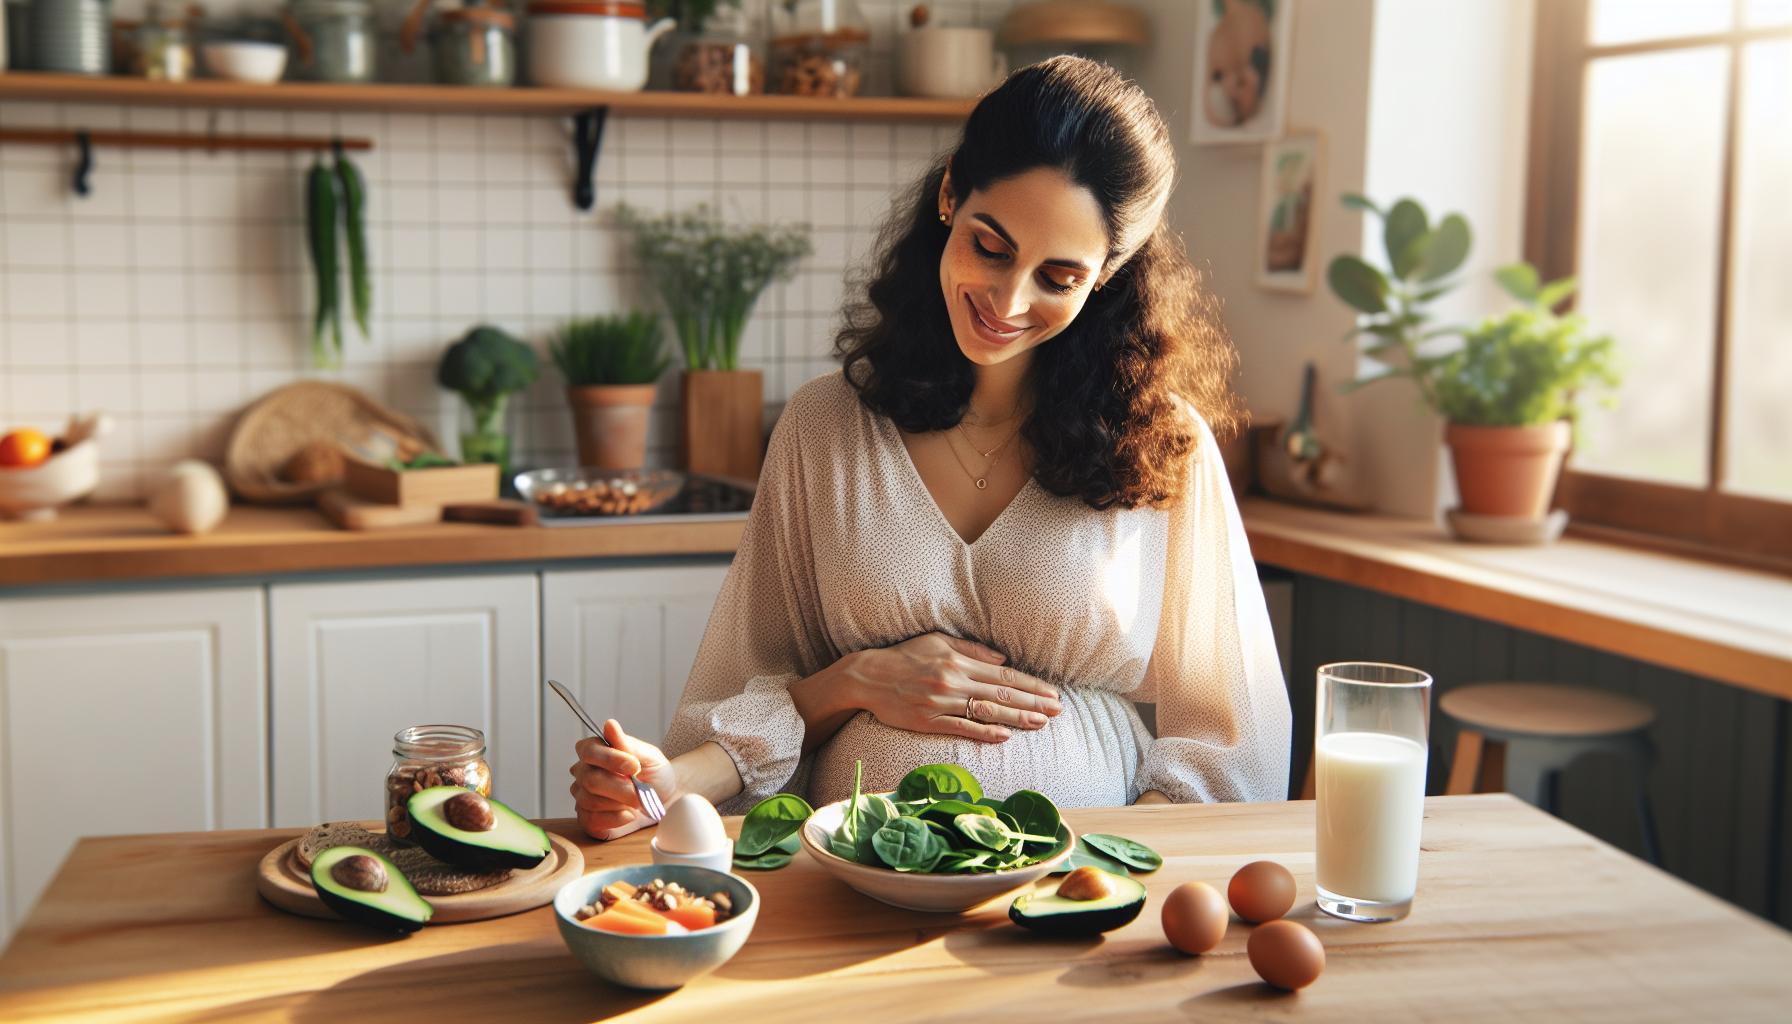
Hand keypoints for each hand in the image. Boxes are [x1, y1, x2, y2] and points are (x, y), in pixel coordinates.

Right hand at [569, 719, 678, 840]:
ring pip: (590, 800)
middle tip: (641, 791)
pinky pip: (591, 820)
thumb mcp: (649, 756)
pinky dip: (615, 819)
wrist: (664, 801)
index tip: (634, 766)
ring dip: (620, 803)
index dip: (610, 759)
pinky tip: (629, 815)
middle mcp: (583, 772)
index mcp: (595, 751)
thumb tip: (609, 725)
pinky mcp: (587, 819)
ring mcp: (582, 796)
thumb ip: (627, 744)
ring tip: (638, 801)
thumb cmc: (655, 774)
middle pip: (590, 779)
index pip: (588, 750)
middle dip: (621, 787)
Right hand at [843, 632, 1061, 742]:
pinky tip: (1005, 736)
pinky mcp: (928, 721)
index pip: (1004, 676)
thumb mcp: (938, 641)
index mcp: (958, 661)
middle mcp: (953, 681)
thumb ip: (971, 650)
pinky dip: (984, 732)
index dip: (1031, 686)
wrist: (868, 677)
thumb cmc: (905, 656)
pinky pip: (961, 728)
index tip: (1052, 693)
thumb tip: (1002, 660)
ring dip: (1017, 719)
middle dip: (1033, 703)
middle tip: (1057, 711)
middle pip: (1001, 695)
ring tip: (1040, 724)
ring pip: (986, 712)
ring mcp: (941, 703)